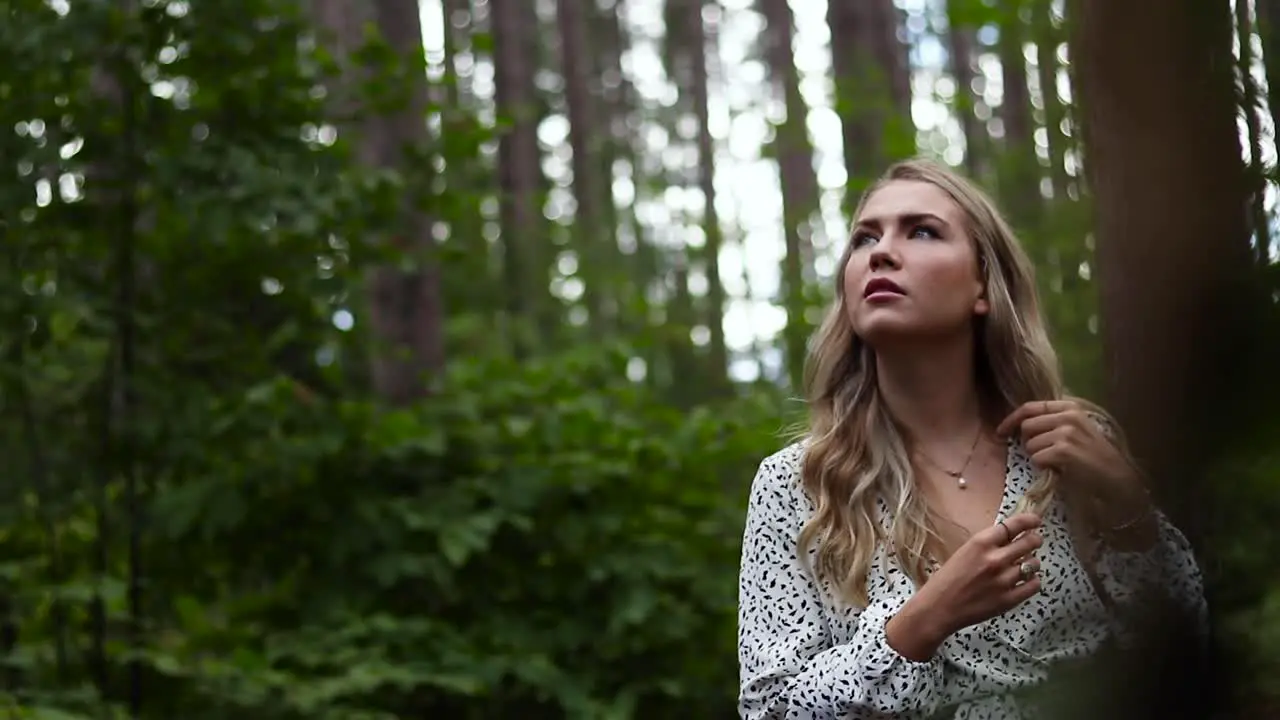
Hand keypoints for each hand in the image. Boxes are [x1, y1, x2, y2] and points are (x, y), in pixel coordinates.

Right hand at [886, 513, 1043, 660]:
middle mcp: (995, 559)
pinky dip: (1033, 581)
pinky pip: (1034, 585)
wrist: (939, 608)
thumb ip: (987, 545)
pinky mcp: (1009, 599)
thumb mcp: (964, 552)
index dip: (1029, 520)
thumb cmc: (946, 579)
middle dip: (1035, 540)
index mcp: (980, 543)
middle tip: (1034, 541)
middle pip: (1029, 542)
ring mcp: (1004, 580)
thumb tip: (1010, 538)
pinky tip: (1026, 581)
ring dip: (1032, 562)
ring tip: (1024, 565)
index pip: (1013, 525)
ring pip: (1034, 564)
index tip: (1035, 521)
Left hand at [996, 399, 1143, 502]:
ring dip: (1038, 457)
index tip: (1001, 431)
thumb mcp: (1076, 429)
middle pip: (1026, 426)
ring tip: (1057, 461)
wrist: (1116, 476)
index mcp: (1069, 407)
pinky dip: (1044, 466)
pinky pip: (1037, 458)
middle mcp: (1068, 416)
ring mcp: (1066, 432)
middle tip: (1042, 453)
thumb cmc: (1093, 455)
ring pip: (1030, 444)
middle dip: (1028, 442)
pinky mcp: (1064, 450)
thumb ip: (1052, 422)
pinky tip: (1060, 468)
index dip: (1011, 420)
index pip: (1030, 407)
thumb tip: (1019, 425)